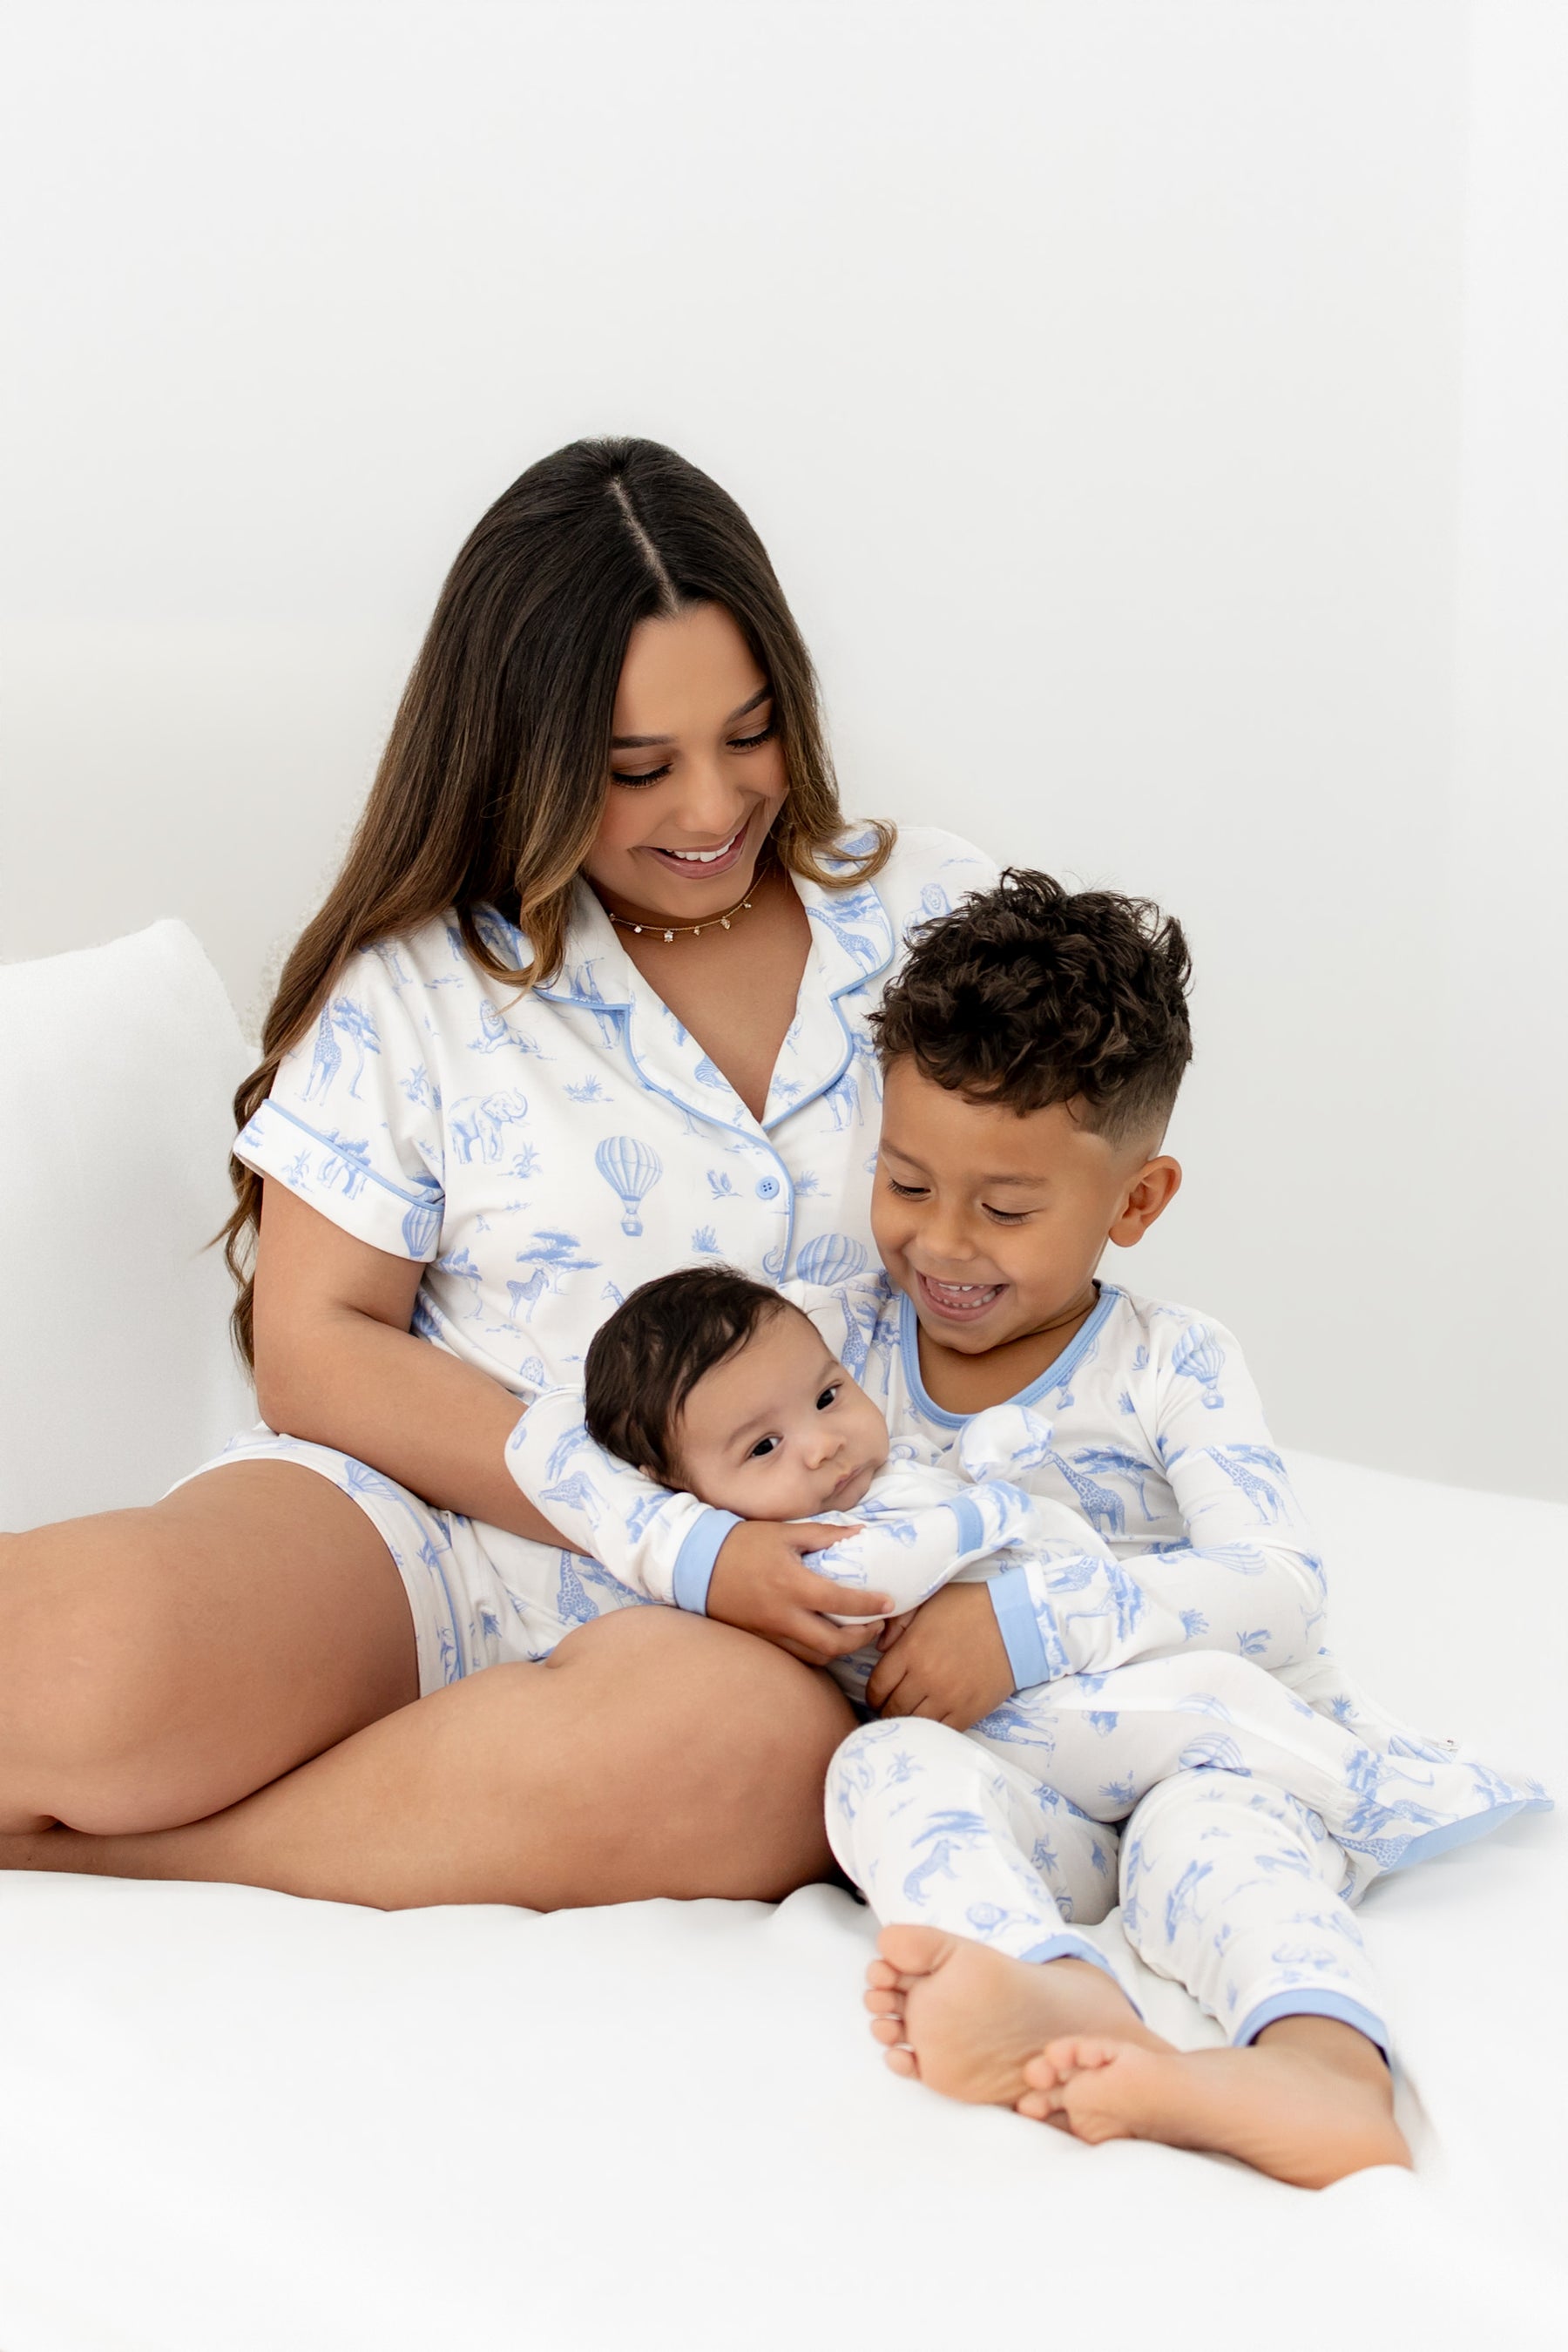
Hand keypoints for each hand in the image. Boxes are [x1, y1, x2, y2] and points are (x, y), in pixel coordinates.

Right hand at [705, 1520, 889, 1665]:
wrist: (696, 1564)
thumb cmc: (742, 1542)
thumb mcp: (784, 1532)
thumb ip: (824, 1535)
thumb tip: (860, 1533)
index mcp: (793, 1584)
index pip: (841, 1603)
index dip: (870, 1606)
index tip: (889, 1603)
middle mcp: (784, 1615)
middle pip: (833, 1645)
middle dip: (861, 1639)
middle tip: (875, 1625)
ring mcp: (771, 1632)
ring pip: (815, 1656)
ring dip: (840, 1649)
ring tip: (854, 1632)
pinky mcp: (760, 1640)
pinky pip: (796, 1655)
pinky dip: (816, 1651)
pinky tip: (824, 1636)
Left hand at [865, 1583, 1014, 1729]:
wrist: (1015, 1621)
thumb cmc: (969, 1607)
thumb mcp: (927, 1603)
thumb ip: (898, 1623)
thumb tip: (881, 1647)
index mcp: (910, 1650)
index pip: (877, 1685)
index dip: (873, 1694)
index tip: (878, 1695)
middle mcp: (925, 1677)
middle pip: (892, 1708)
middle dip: (887, 1709)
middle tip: (891, 1707)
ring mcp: (947, 1698)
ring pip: (913, 1722)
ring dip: (907, 1720)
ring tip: (910, 1715)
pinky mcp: (969, 1711)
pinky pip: (941, 1730)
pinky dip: (932, 1728)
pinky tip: (932, 1719)